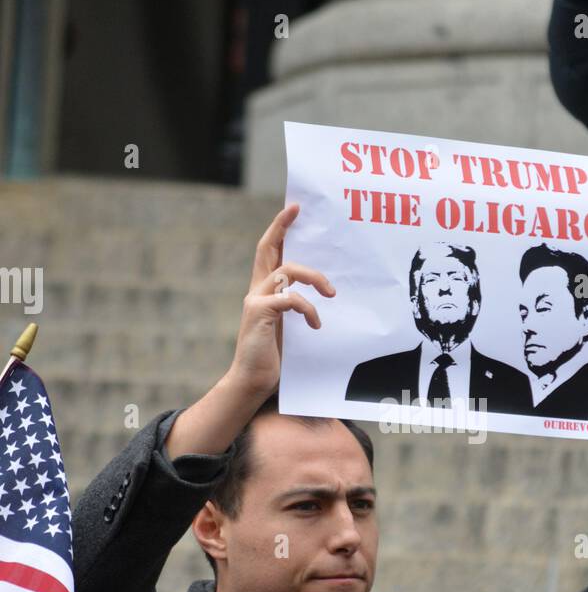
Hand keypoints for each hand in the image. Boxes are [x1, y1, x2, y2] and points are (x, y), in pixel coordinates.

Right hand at [226, 204, 334, 401]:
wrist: (253, 382)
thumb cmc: (274, 357)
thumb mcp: (289, 326)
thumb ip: (297, 306)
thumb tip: (326, 292)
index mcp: (264, 291)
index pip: (269, 252)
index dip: (279, 228)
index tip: (293, 208)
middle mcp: (256, 290)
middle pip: (267, 249)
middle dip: (281, 226)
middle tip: (297, 210)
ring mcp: (256, 300)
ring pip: (287, 270)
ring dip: (314, 277)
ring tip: (330, 293)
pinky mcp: (260, 313)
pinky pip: (290, 299)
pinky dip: (307, 308)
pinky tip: (315, 324)